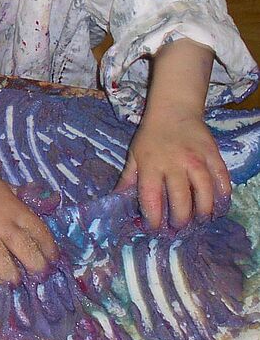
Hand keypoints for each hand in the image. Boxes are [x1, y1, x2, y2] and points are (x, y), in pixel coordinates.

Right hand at [0, 105, 56, 285]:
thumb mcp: (1, 186)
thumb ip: (18, 198)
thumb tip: (38, 204)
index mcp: (14, 209)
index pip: (39, 232)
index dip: (49, 249)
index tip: (52, 260)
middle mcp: (1, 224)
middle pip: (26, 252)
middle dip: (36, 268)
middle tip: (37, 276)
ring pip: (3, 267)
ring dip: (10, 278)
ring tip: (11, 281)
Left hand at [116, 111, 230, 228]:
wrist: (174, 110)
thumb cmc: (150, 135)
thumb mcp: (133, 155)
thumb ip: (128, 179)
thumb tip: (117, 200)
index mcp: (151, 166)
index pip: (151, 198)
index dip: (153, 218)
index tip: (154, 229)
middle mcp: (174, 164)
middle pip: (180, 199)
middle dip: (180, 220)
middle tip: (178, 229)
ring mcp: (196, 160)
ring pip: (204, 192)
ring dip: (203, 211)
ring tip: (199, 221)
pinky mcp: (213, 155)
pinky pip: (222, 179)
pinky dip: (222, 196)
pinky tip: (218, 207)